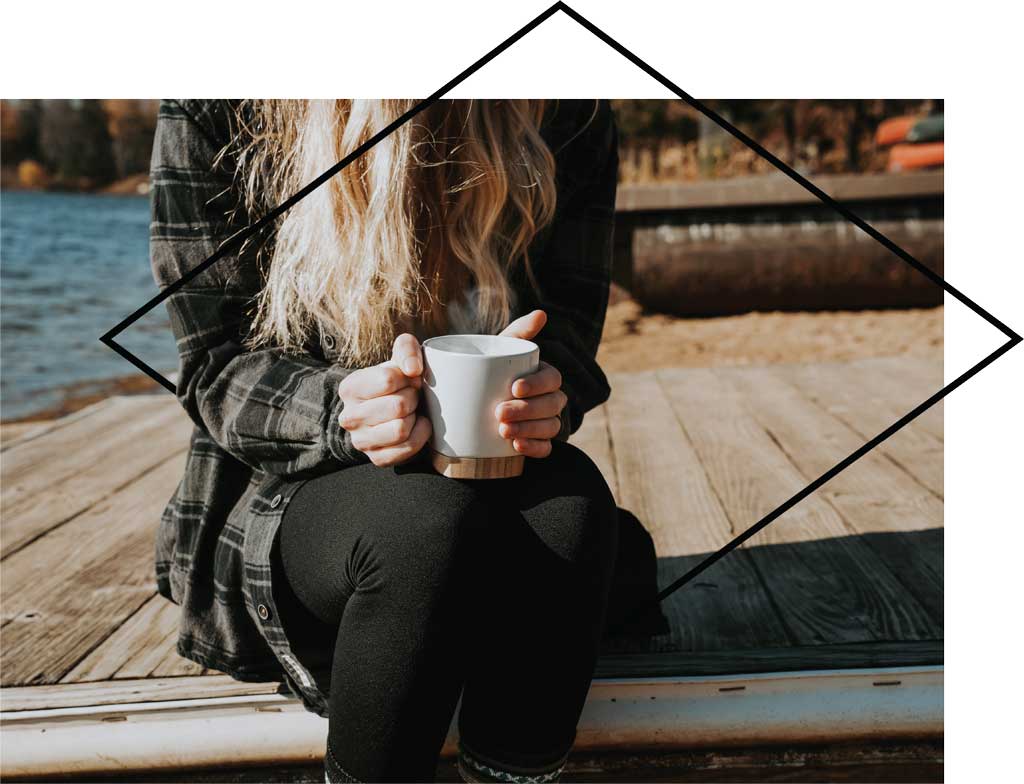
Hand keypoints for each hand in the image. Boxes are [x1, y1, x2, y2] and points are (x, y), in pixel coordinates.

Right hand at [337, 333, 431, 466]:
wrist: (393, 412)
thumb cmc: (398, 383)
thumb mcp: (399, 358)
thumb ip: (406, 348)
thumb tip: (413, 369)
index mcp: (350, 388)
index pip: (388, 380)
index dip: (408, 378)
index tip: (409, 379)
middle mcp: (349, 417)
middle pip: (398, 406)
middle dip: (413, 398)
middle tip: (412, 396)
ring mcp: (361, 441)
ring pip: (401, 429)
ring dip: (414, 417)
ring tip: (411, 411)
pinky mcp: (377, 458)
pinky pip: (408, 447)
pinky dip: (420, 435)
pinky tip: (416, 426)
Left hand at [494, 310, 565, 458]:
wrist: (462, 408)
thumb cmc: (483, 374)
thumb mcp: (496, 351)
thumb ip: (517, 332)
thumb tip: (542, 313)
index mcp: (541, 376)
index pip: (552, 378)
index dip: (537, 384)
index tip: (513, 387)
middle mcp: (548, 399)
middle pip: (553, 404)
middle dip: (528, 409)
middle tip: (499, 413)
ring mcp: (544, 423)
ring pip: (551, 427)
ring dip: (530, 429)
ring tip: (503, 431)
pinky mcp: (536, 443)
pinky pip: (545, 449)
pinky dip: (534, 448)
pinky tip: (517, 446)